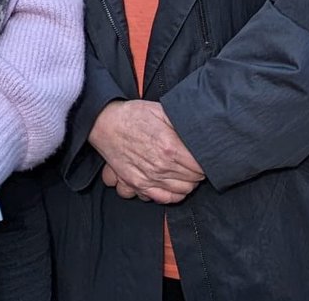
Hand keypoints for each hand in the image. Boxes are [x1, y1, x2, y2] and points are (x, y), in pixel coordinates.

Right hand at [88, 100, 203, 203]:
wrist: (103, 123)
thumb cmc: (132, 115)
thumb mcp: (160, 110)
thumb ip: (182, 123)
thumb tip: (203, 133)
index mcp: (170, 147)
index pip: (201, 166)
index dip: (205, 160)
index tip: (203, 155)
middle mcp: (161, 167)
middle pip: (194, 180)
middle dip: (197, 171)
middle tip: (193, 160)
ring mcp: (149, 178)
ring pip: (182, 191)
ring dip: (187, 182)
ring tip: (183, 170)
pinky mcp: (138, 184)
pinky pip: (164, 199)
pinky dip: (173, 194)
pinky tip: (173, 184)